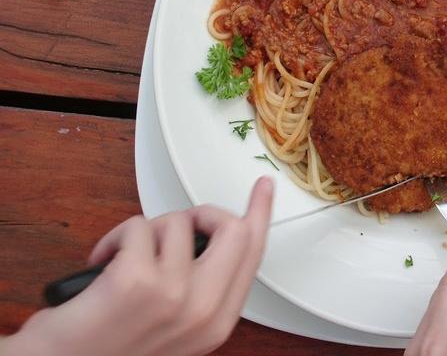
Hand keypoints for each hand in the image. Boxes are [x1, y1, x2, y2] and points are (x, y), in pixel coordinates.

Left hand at [2, 176, 273, 355]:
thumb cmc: (108, 348)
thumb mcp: (175, 326)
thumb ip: (203, 286)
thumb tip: (210, 237)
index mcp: (217, 322)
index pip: (252, 254)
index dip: (260, 214)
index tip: (264, 188)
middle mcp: (203, 310)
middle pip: (232, 229)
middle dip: (203, 214)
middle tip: (179, 223)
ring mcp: (172, 294)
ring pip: (178, 222)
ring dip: (147, 230)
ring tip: (125, 258)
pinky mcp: (136, 280)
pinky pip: (138, 225)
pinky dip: (115, 236)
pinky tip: (101, 262)